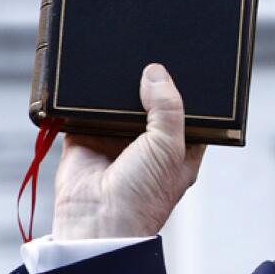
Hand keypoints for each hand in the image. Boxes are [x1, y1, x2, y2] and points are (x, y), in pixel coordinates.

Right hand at [52, 63, 205, 239]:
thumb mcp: (169, 147)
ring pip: (119, 102)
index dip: (188, 91)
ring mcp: (116, 139)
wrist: (97, 221)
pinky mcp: (85, 136)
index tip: (188, 64)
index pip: (188, 112)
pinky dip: (87, 94)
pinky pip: (85, 108)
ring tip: (122, 55)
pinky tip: (93, 73)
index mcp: (179, 148)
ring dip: (118, 85)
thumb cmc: (143, 195)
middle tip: (150, 52)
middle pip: (152, 102)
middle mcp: (149, 143)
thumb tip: (156, 73)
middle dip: (150, 83)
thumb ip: (168, 108)